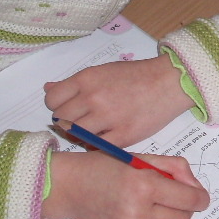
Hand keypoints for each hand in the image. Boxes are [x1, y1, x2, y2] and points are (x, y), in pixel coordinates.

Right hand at [43, 149, 209, 218]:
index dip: (200, 198)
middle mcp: (135, 212)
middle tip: (178, 198)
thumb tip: (194, 186)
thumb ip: (174, 168)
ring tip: (158, 205)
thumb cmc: (105, 165)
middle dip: (186, 209)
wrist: (69, 186)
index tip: (201, 196)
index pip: (188, 200)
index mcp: (143, 185)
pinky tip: (138, 212)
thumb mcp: (142, 157)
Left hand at [44, 56, 193, 147]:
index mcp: (87, 78)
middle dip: (67, 122)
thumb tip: (48, 89)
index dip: (57, 106)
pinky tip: (105, 138)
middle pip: (62, 120)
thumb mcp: (103, 71)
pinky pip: (95, 148)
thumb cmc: (138, 75)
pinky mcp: (122, 136)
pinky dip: (96, 146)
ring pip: (76, 135)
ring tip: (93, 130)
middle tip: (81, 121)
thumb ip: (76, 83)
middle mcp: (93, 97)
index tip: (68, 108)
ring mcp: (107, 118)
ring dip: (80, 135)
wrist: (170, 82)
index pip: (53, 100)